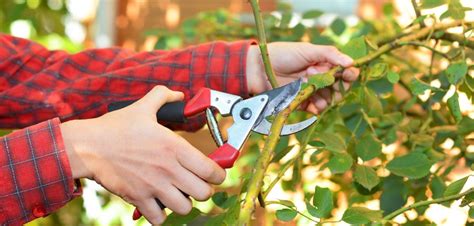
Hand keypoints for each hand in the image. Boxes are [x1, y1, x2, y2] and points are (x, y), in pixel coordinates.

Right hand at [60, 86, 225, 224]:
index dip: (218, 175)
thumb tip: (179, 94)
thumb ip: (163, 96)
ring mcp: (154, 186)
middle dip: (203, 190)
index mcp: (174, 147)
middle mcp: (168, 169)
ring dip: (184, 203)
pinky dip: (161, 215)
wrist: (87, 146)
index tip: (215, 174)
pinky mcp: (138, 199)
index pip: (211, 170)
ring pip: (184, 208)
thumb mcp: (143, 107)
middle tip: (196, 184)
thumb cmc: (115, 128)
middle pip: (203, 193)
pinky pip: (159, 219)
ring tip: (178, 195)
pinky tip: (159, 205)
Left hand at [246, 42, 359, 113]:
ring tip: (310, 85)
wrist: (259, 69)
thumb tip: (351, 62)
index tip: (349, 74)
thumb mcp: (308, 50)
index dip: (349, 74)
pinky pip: (316, 109)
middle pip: (339, 88)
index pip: (344, 72)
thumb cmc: (282, 54)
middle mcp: (320, 78)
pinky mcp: (302, 103)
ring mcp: (311, 91)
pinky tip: (313, 103)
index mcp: (324, 64)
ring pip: (329, 99)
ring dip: (325, 96)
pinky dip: (317, 108)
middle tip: (323, 77)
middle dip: (336, 85)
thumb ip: (329, 54)